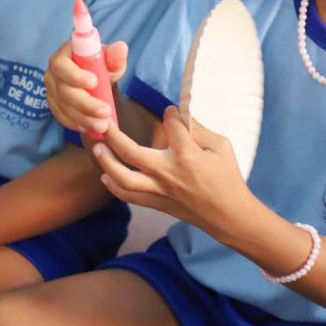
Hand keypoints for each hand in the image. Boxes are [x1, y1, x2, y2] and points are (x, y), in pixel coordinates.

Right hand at [44, 40, 127, 135]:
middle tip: (105, 113)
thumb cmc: (102, 65)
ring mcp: (51, 88)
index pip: (62, 65)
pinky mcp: (53, 103)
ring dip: (83, 118)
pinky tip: (89, 128)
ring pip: (63, 107)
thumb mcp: (111, 60)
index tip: (95, 82)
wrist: (95, 78)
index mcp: (65, 54)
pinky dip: (76, 123)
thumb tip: (121, 47)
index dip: (75, 76)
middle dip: (85, 104)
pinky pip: (61, 116)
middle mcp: (53, 71)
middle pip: (63, 91)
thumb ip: (116, 56)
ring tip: (102, 125)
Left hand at [91, 107, 254, 239]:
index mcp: (187, 156)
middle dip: (113, 135)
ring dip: (107, 162)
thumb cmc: (228, 179)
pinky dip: (114, 187)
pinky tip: (104, 175)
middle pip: (132, 152)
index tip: (170, 110)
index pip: (171, 126)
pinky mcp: (157, 204)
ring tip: (97, 147)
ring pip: (124, 179)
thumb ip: (199, 130)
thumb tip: (180, 116)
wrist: (228, 215)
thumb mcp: (221, 147)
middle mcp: (168, 173)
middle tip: (102, 121)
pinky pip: (130, 197)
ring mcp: (160, 191)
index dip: (171, 114)